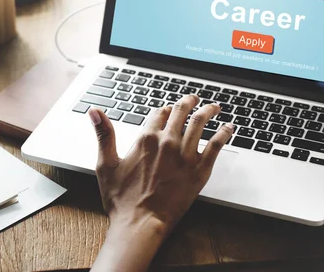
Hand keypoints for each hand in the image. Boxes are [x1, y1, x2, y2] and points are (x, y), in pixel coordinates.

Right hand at [89, 95, 233, 271]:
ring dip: (208, 111)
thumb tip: (95, 111)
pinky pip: (216, 145)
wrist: (140, 224)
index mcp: (146, 139)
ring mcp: (185, 156)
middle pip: (181, 112)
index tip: (167, 109)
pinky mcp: (199, 170)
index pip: (158, 113)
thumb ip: (104, 134)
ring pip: (200, 123)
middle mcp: (167, 142)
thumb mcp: (106, 164)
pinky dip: (224, 133)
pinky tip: (229, 128)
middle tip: (193, 99)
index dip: (163, 109)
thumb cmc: (121, 199)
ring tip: (214, 107)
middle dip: (188, 102)